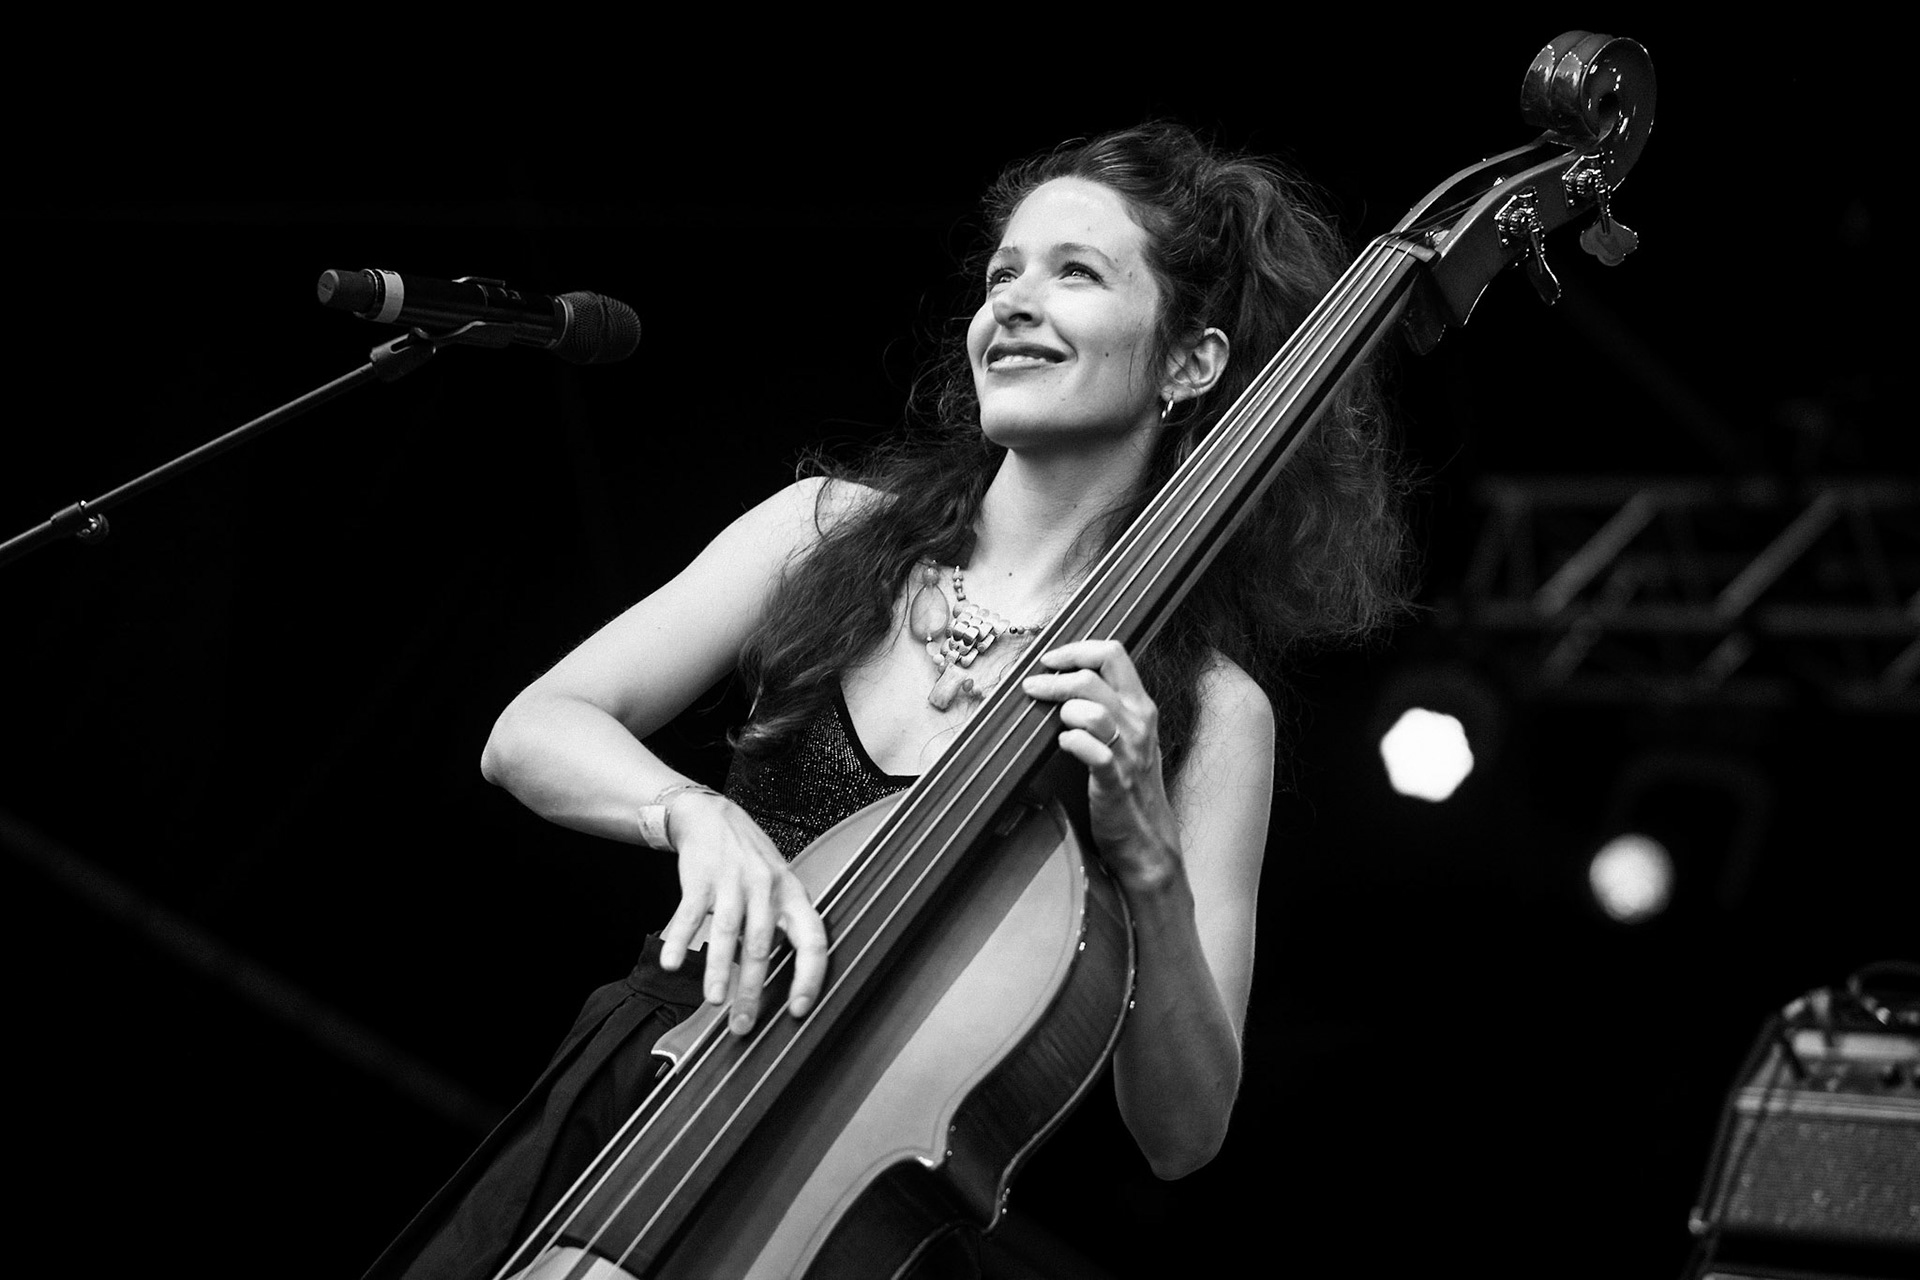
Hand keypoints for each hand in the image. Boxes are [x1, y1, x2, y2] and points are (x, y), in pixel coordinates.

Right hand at [656, 792, 826, 1034]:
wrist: (713, 816)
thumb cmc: (750, 863)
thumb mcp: (778, 888)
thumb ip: (781, 928)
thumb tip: (780, 984)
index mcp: (793, 896)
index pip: (812, 940)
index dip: (809, 977)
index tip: (798, 1010)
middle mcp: (767, 888)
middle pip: (762, 945)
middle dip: (753, 989)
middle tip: (743, 1025)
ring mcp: (734, 881)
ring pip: (728, 931)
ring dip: (719, 969)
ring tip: (714, 1002)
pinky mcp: (702, 877)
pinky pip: (690, 913)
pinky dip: (680, 939)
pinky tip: (673, 964)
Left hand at [1022, 640, 1180, 891]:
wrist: (1147, 838)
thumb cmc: (1130, 786)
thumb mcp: (1128, 737)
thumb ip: (1107, 706)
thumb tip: (1065, 680)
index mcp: (1141, 706)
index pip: (1113, 654)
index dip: (1077, 649)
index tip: (1050, 659)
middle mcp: (1139, 723)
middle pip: (1094, 676)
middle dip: (1055, 678)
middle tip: (1032, 688)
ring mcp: (1129, 751)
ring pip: (1091, 710)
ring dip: (1063, 709)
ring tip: (1053, 720)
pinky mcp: (1114, 780)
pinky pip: (1091, 749)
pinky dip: (1071, 741)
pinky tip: (1063, 744)